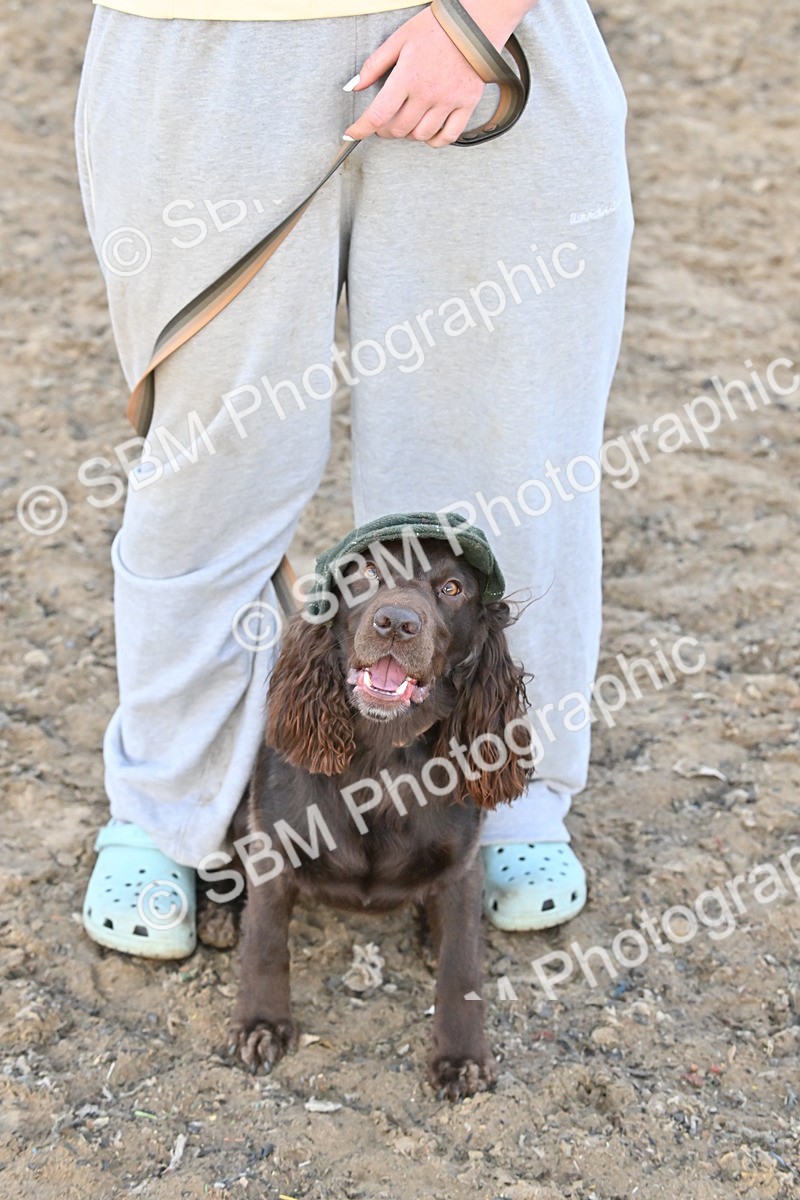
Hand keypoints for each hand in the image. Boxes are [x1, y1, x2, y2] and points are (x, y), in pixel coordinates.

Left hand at [342, 6, 485, 147]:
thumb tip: (354, 86)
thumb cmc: (436, 28)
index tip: (352, 133)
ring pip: (421, 135)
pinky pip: (449, 136)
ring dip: (408, 134)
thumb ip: (374, 65)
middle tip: (383, 123)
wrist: (474, 23)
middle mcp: (427, 94)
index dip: (361, 128)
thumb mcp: (399, 39)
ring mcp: (448, 101)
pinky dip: (435, 141)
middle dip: (385, 130)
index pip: (378, 114)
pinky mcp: (466, 104)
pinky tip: (428, 132)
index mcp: (407, 76)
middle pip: (398, 129)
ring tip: (406, 122)